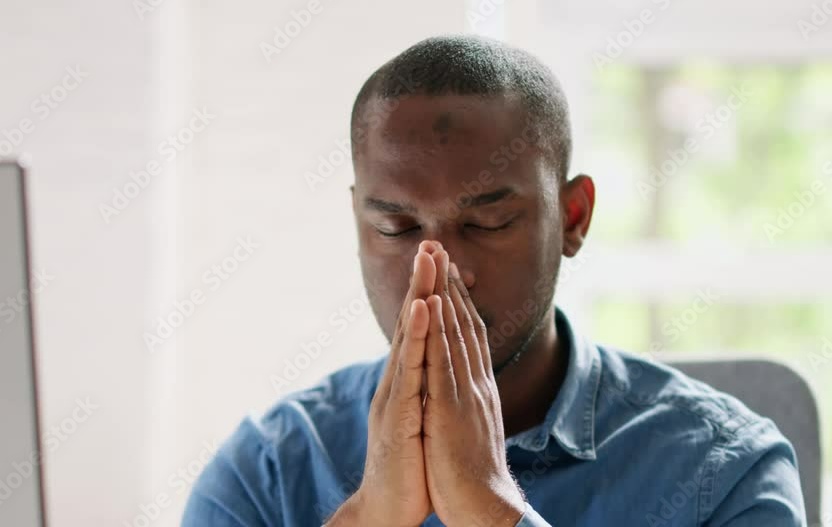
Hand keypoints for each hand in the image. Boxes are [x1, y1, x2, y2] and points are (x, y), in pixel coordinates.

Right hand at [328, 242, 438, 526]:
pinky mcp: (397, 414)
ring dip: (418, 295)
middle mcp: (398, 381)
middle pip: (411, 323)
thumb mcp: (423, 417)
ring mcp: (395, 395)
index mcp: (409, 381)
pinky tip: (424, 309)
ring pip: (408, 337)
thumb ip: (426, 388)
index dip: (431, 293)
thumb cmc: (410, 464)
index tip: (442, 260)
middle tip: (431, 242)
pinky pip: (410, 369)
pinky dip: (417, 336)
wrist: (390, 507)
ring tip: (426, 261)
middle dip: (421, 281)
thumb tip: (436, 365)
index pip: (421, 329)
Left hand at [421, 250, 525, 525]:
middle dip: (450, 283)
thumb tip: (462, 385)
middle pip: (462, 322)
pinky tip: (430, 304)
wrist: (484, 506)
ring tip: (434, 259)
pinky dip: (437, 329)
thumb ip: (466, 400)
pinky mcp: (451, 407)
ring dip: (443, 292)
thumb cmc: (472, 472)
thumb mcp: (468, 425)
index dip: (456, 299)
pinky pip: (442, 360)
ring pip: (453, 332)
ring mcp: (464, 391)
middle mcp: (474, 381)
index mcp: (475, 385)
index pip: (466, 333)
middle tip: (440, 247)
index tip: (447, 270)